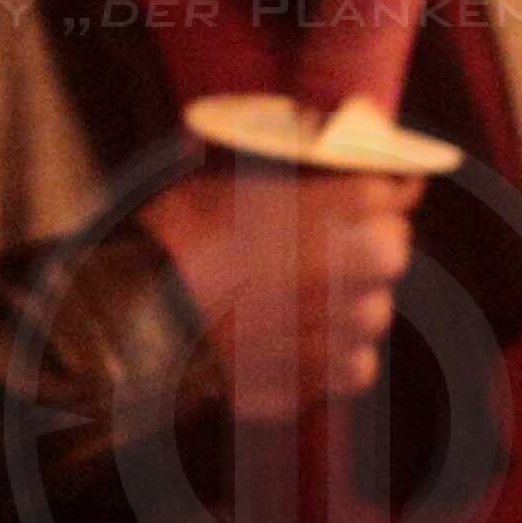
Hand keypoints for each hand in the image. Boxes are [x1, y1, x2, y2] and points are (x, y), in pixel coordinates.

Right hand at [137, 164, 419, 420]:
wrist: (128, 321)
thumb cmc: (168, 241)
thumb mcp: (221, 180)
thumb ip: (284, 165)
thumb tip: (324, 141)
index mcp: (315, 211)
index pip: (387, 192)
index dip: (386, 190)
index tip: (384, 191)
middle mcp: (334, 270)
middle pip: (393, 251)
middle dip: (373, 244)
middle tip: (342, 245)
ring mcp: (326, 330)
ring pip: (377, 312)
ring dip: (355, 302)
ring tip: (312, 299)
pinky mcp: (310, 380)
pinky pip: (356, 367)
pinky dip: (341, 357)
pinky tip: (307, 343)